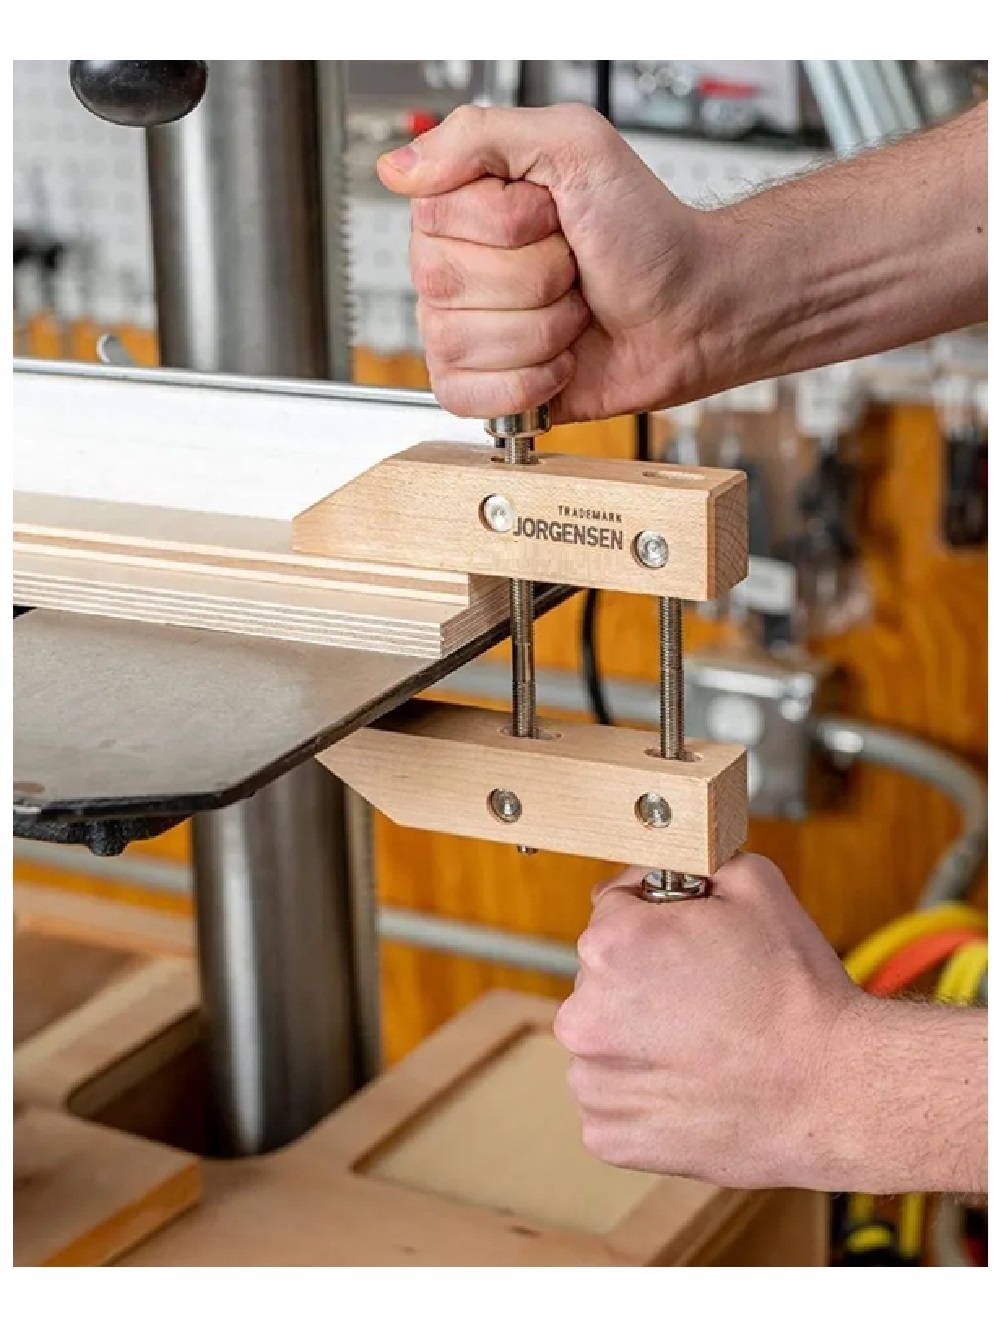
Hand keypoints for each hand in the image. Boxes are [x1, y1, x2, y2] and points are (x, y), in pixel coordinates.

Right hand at [376, 104, 711, 422]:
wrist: (690, 311)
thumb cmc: (647, 233)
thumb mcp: (576, 145)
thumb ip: (480, 135)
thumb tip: (398, 167)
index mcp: (463, 207)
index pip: (437, 219)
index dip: (510, 224)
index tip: (553, 216)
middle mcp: (453, 268)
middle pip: (447, 284)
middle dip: (534, 279)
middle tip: (571, 269)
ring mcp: (463, 330)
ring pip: (462, 341)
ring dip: (542, 331)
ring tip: (572, 313)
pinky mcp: (481, 386)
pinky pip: (466, 395)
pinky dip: (529, 383)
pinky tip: (558, 360)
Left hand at [553, 854, 866, 1189]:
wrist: (838, 1092)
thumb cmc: (798, 993)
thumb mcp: (754, 884)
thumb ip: (695, 863)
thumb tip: (669, 868)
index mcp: (611, 944)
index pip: (613, 908)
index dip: (656, 916)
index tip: (690, 941)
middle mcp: (585, 1013)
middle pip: (603, 976)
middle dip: (644, 978)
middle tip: (706, 995)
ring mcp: (593, 1081)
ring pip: (605, 1039)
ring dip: (638, 1037)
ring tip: (704, 1044)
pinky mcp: (608, 1135)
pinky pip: (614, 1098)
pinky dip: (645, 1093)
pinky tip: (694, 1084)